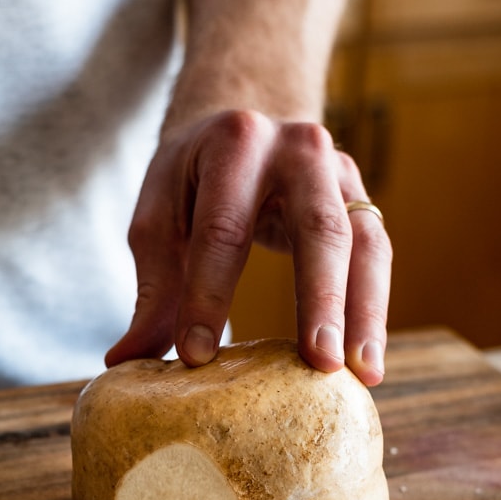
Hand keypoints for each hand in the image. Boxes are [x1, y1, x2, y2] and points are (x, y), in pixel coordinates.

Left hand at [105, 109, 390, 384]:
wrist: (243, 126)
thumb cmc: (192, 183)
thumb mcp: (160, 220)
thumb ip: (152, 292)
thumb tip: (122, 364)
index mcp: (234, 142)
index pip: (222, 228)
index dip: (208, 295)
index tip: (199, 357)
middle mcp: (298, 148)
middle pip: (317, 228)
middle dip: (320, 298)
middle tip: (320, 362)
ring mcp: (340, 172)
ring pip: (363, 244)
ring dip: (364, 312)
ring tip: (362, 373)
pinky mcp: (363, 201)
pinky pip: (377, 257)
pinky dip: (373, 311)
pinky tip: (367, 364)